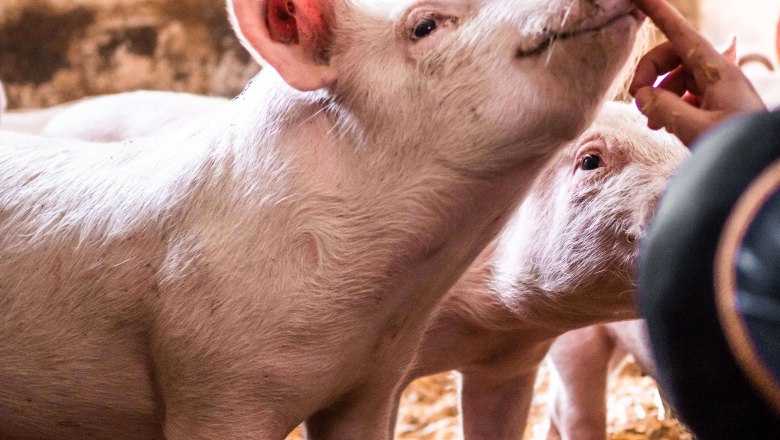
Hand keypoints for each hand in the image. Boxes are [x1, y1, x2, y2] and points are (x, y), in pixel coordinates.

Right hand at [629, 0, 766, 145]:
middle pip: (674, 56)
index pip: (681, 34)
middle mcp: (718, 75)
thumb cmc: (735, 148)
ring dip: (658, 94)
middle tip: (635, 99)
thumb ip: (663, 109)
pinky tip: (663, 126)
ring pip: (677, 78)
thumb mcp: (695, 129)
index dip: (659, 13)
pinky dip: (669, 106)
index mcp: (717, 71)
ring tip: (650, 121)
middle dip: (650, 73)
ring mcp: (718, 90)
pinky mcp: (717, 106)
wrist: (759, 166)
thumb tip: (642, 96)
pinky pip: (686, 95)